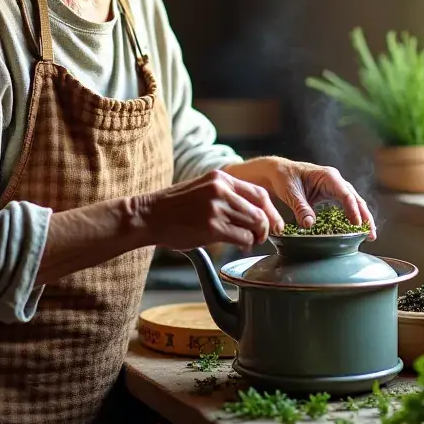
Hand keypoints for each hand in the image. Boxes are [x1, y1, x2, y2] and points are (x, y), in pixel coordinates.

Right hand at [136, 169, 285, 250]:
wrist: (149, 215)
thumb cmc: (175, 206)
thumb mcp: (202, 188)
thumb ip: (225, 194)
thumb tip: (251, 211)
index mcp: (221, 178)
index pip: (259, 193)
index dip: (271, 210)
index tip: (273, 222)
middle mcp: (221, 190)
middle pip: (260, 210)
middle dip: (266, 227)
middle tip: (263, 236)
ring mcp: (217, 208)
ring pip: (255, 224)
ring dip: (256, 237)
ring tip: (249, 241)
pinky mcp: (212, 227)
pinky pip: (243, 238)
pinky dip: (246, 244)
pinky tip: (239, 245)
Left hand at [224, 157, 375, 238]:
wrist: (278, 171)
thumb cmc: (284, 177)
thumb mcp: (291, 192)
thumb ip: (301, 208)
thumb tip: (310, 225)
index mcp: (328, 176)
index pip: (346, 194)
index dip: (353, 210)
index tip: (357, 225)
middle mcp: (335, 180)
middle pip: (355, 198)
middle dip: (365, 216)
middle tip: (371, 234)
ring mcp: (335, 186)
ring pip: (354, 201)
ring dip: (362, 217)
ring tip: (369, 235)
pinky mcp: (331, 193)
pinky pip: (346, 204)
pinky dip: (353, 216)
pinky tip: (356, 228)